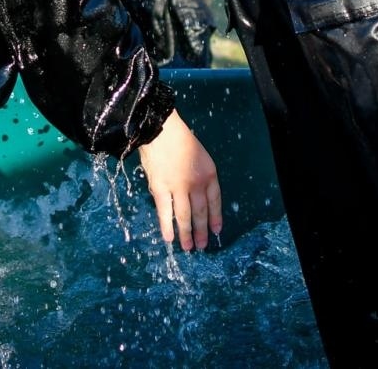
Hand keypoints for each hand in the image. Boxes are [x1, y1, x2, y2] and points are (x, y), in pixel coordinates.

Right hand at [136, 109, 221, 249]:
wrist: (161, 129)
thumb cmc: (180, 140)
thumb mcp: (200, 156)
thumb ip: (200, 177)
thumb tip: (196, 198)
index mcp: (209, 174)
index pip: (215, 201)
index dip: (216, 217)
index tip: (216, 231)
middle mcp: (196, 183)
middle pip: (201, 212)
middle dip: (202, 231)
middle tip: (202, 246)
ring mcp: (178, 187)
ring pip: (184, 216)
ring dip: (187, 234)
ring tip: (188, 247)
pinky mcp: (160, 188)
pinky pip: (165, 211)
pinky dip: (167, 226)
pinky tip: (169, 238)